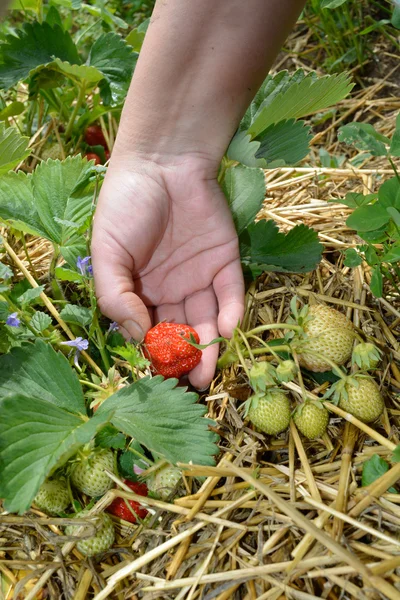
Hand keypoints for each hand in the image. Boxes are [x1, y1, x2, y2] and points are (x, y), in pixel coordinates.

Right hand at [91, 153, 244, 388]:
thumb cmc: (126, 206)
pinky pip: (231, 294)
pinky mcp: (226, 262)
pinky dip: (232, 313)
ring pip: (208, 320)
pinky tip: (226, 332)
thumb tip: (138, 338)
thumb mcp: (108, 253)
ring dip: (210, 347)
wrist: (163, 162)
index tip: (162, 377)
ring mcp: (200, 277)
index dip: (156, 354)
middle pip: (181, 332)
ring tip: (208, 373)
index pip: (151, 331)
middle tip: (192, 384)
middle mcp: (172, 289)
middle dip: (186, 359)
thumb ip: (117, 297)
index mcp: (141, 290)